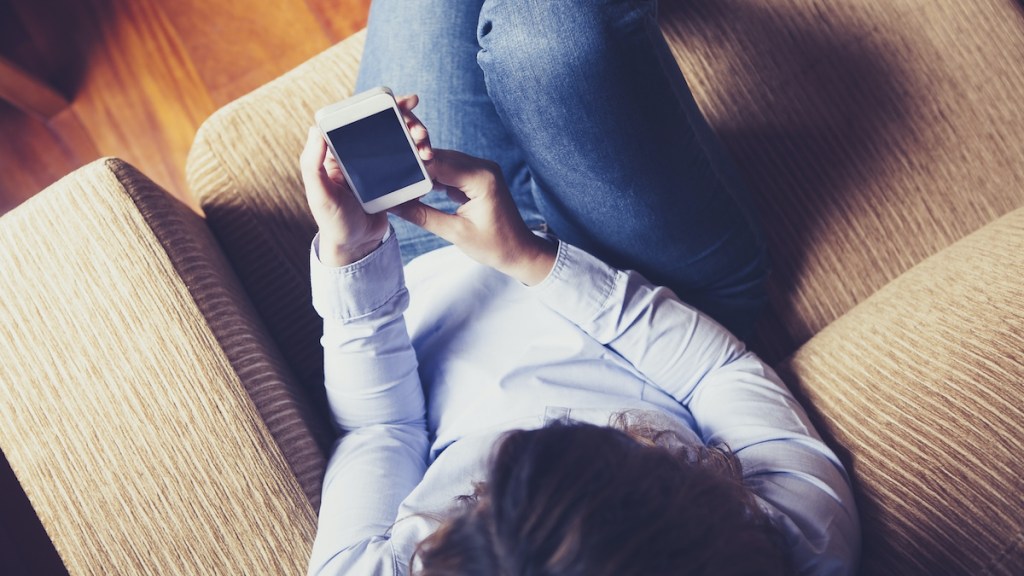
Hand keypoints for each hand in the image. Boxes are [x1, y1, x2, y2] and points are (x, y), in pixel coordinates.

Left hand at [301, 94, 432, 265]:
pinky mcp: (393, 179)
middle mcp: (359, 154)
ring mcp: (378, 166)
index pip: (361, 119)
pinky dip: (420, 156)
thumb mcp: (319, 194)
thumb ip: (312, 163)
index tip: (401, 102)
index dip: (381, 106)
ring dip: (418, 138)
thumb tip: (315, 129)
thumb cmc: (332, 221)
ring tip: (426, 147)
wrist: (356, 247)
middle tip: (420, 129)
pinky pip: (408, 161)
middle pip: (386, 126)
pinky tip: (429, 158)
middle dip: (407, 121)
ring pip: (401, 140)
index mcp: (339, 151)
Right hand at [390, 149, 556, 284]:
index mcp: (481, 178)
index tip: (389, 173)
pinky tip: (419, 188)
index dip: (412, 167)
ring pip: (443, 162)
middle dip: (415, 167)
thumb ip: (422, 215)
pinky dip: (435, 177)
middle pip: (439, 157)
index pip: (437, 163)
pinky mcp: (478, 177)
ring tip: (402, 185)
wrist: (520, 251)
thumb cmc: (494, 246)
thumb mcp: (454, 233)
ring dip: (424, 171)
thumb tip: (393, 205)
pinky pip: (451, 170)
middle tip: (390, 177)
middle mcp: (483, 167)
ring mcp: (482, 170)